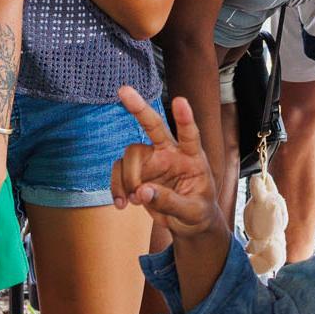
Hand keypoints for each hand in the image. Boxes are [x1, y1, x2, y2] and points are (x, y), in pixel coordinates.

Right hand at [112, 88, 223, 239]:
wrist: (188, 223)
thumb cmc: (198, 212)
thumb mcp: (193, 212)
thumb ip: (170, 202)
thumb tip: (143, 192)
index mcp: (193, 157)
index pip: (190, 134)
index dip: (185, 118)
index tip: (180, 100)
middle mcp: (171, 153)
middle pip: (154, 126)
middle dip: (139, 108)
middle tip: (123, 90)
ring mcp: (152, 161)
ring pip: (131, 154)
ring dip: (127, 178)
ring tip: (134, 201)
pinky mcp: (137, 172)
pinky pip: (118, 171)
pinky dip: (116, 187)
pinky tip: (122, 204)